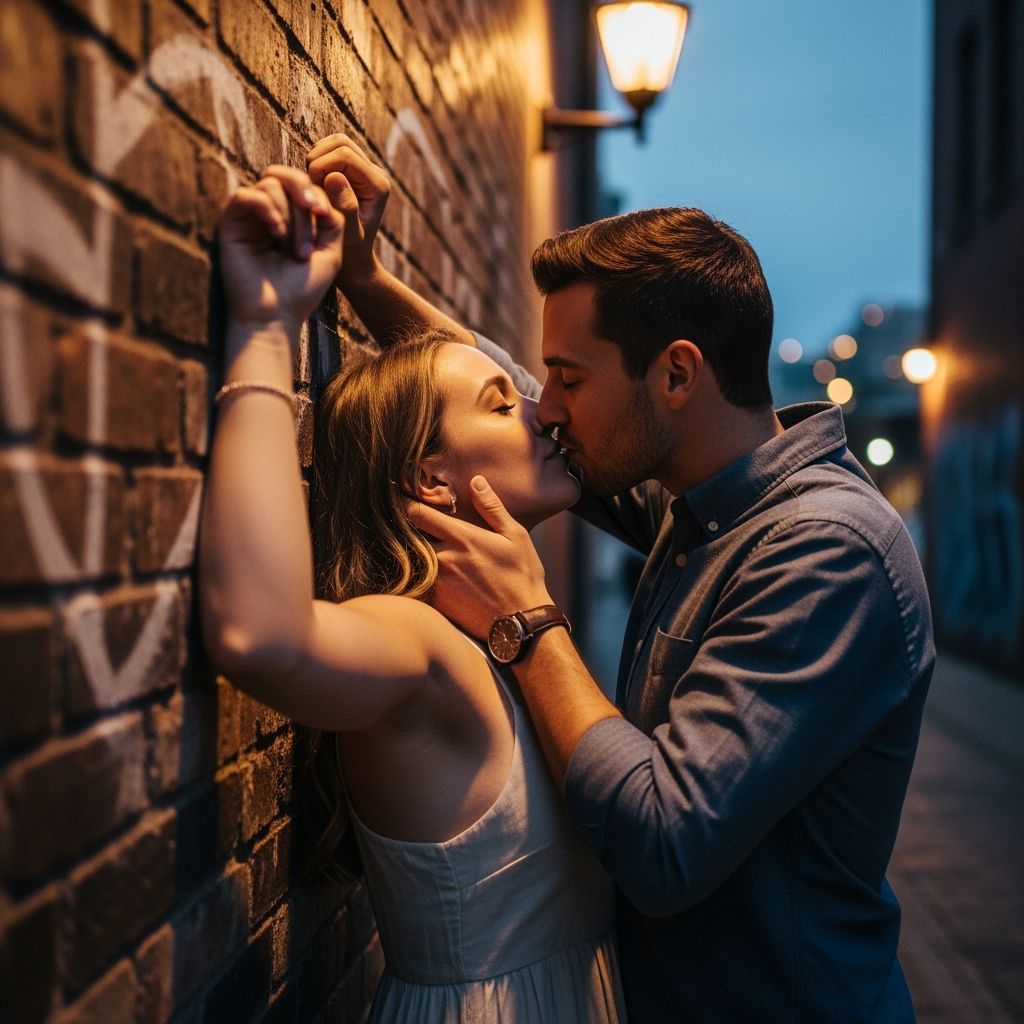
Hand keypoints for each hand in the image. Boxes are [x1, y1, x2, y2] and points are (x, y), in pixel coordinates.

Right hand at [217, 166, 344, 335]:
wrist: (275, 316)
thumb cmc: (302, 289)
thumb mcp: (331, 252)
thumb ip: (334, 219)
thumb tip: (322, 191)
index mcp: (292, 218)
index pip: (304, 185)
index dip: (318, 195)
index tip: (326, 218)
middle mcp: (269, 212)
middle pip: (285, 175)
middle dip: (304, 190)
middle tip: (316, 212)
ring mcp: (249, 217)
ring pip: (270, 184)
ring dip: (292, 215)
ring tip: (296, 250)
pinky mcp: (230, 223)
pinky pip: (245, 195)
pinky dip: (266, 208)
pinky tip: (276, 233)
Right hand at [306, 133, 390, 283]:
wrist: (355, 260)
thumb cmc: (349, 251)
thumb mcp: (346, 234)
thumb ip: (344, 206)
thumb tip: (334, 176)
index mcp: (377, 186)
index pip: (344, 154)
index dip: (321, 166)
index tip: (311, 189)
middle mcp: (374, 173)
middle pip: (340, 142)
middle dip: (318, 158)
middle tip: (309, 184)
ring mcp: (364, 170)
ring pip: (335, 142)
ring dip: (316, 158)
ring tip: (311, 184)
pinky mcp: (352, 171)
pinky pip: (330, 151)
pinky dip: (317, 161)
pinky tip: (313, 184)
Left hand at [408, 476, 552, 637]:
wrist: (521, 622)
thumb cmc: (522, 577)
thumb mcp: (515, 536)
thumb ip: (492, 508)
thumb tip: (476, 481)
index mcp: (463, 537)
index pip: (419, 514)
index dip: (405, 504)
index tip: (397, 498)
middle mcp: (445, 558)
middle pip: (410, 537)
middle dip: (406, 530)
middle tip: (399, 524)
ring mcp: (438, 582)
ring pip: (413, 561)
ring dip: (412, 554)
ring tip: (410, 549)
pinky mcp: (436, 602)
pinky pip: (419, 583)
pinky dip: (418, 577)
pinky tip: (424, 576)